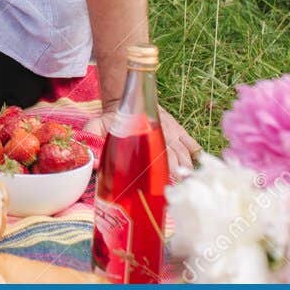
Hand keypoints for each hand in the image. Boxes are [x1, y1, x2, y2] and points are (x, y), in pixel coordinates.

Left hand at [84, 103, 203, 177]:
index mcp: (145, 136)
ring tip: (190, 185)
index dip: (164, 174)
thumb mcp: (97, 125)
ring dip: (188, 169)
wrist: (128, 97)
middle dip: (178, 177)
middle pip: (175, 160)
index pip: (158, 159)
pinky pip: (192, 143)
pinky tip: (198, 167)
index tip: (167, 188)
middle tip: (180, 192)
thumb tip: (92, 163)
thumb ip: (91, 139)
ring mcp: (172, 132)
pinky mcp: (178, 129)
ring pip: (185, 154)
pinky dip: (197, 155)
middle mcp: (162, 134)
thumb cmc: (112, 117)